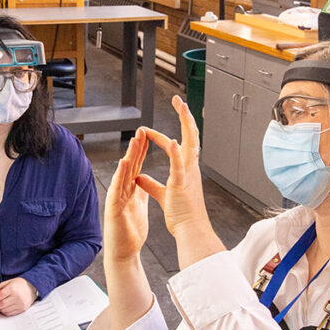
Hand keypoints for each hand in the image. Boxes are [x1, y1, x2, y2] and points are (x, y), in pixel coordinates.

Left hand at [0, 277, 36, 315]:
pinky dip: (6, 311)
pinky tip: (7, 306)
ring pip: (4, 310)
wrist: (32, 287)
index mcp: (12, 289)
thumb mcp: (8, 282)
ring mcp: (20, 304)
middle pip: (1, 305)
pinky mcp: (22, 309)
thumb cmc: (19, 284)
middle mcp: (17, 297)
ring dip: (1, 308)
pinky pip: (10, 313)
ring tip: (2, 303)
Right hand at [103, 128, 149, 264]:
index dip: (141, 152)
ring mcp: (117, 200)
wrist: (123, 253)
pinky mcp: (114, 209)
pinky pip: (117, 190)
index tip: (147, 136)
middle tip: (141, 130)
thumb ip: (140, 193)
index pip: (136, 167)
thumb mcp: (138, 207)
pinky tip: (123, 164)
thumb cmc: (130, 233)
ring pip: (123, 174)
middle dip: (135, 149)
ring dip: (128, 157)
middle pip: (130, 167)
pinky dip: (120, 176)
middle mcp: (122, 192)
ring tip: (134, 141)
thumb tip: (144, 181)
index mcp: (130, 192)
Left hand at [138, 95, 209, 240]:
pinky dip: (175, 152)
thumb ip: (150, 184)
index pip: (176, 146)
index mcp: (186, 170)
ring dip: (185, 123)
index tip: (148, 132)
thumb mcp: (162, 195)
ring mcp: (188, 174)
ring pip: (189, 143)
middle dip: (185, 116)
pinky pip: (180, 165)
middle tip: (178, 100)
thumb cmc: (181, 214)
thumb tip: (139, 178)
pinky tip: (172, 140)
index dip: (163, 137)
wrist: (190, 230)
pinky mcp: (181, 184)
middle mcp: (190, 168)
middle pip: (190, 136)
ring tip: (181, 106)